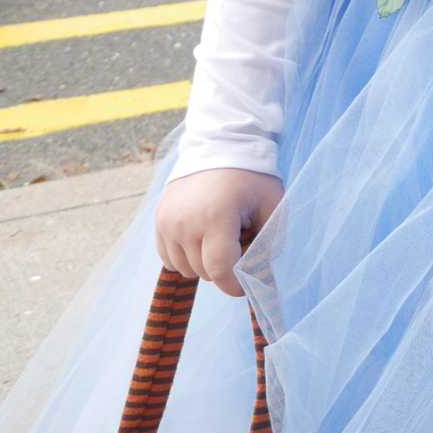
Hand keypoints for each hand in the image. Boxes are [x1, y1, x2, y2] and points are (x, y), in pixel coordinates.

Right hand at [155, 168, 283, 297]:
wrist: (221, 144)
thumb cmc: (252, 175)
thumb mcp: (273, 204)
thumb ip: (269, 241)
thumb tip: (257, 274)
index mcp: (217, 216)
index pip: (221, 269)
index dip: (234, 285)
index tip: (244, 289)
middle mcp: (185, 222)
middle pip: (204, 271)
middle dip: (225, 268)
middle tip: (240, 243)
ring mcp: (168, 222)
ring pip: (185, 268)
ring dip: (204, 263)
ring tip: (221, 235)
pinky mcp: (158, 220)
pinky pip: (169, 257)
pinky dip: (187, 256)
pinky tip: (203, 237)